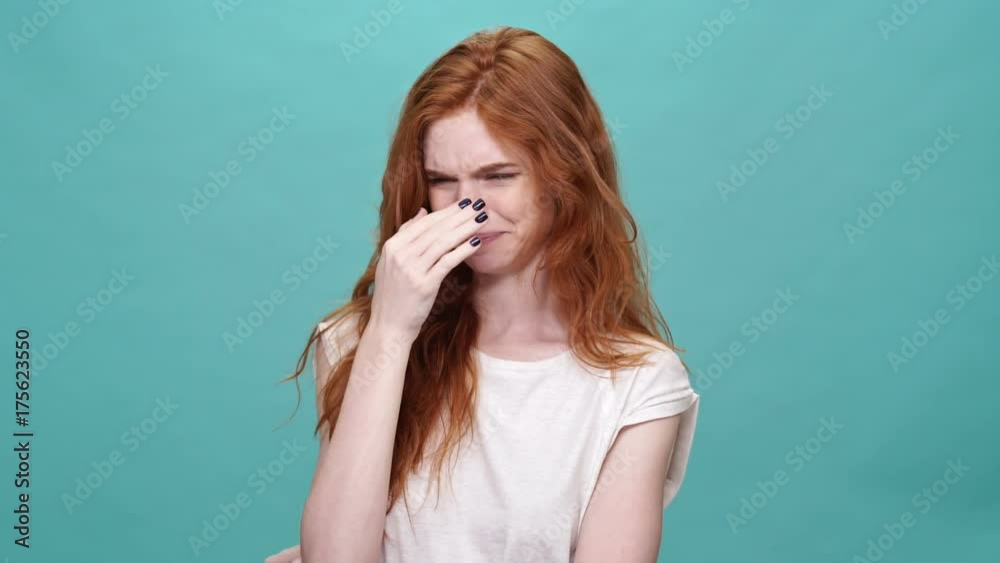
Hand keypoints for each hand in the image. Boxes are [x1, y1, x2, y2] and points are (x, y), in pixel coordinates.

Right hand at [369, 198, 487, 339]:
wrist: (389, 325)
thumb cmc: (394, 295)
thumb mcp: (392, 261)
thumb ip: (406, 234)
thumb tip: (422, 211)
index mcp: (392, 246)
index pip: (424, 223)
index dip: (446, 212)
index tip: (464, 204)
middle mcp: (400, 254)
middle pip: (436, 229)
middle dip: (460, 216)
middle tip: (479, 206)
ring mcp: (411, 269)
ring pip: (443, 242)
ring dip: (465, 228)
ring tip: (482, 219)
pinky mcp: (424, 284)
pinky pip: (447, 261)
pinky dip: (463, 250)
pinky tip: (476, 242)